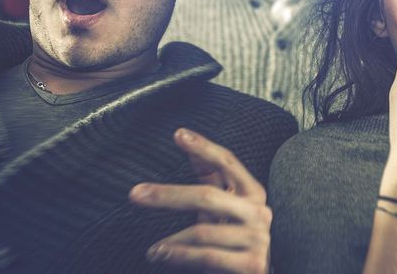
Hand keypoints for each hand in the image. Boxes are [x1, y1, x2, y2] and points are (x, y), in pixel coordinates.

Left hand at [130, 128, 270, 273]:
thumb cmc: (236, 240)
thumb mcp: (225, 208)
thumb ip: (211, 180)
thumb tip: (189, 145)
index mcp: (254, 193)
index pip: (228, 163)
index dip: (204, 147)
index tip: (178, 134)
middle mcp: (260, 212)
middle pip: (208, 195)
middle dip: (168, 195)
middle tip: (136, 194)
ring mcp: (258, 239)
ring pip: (202, 232)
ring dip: (171, 241)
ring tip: (152, 249)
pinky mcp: (252, 265)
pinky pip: (206, 256)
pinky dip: (179, 255)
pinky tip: (160, 254)